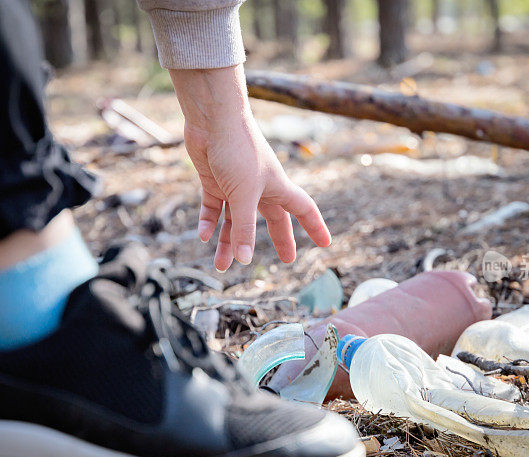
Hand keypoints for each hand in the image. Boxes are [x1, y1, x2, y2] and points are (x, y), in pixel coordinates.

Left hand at [169, 65, 330, 271]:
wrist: (211, 118)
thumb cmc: (237, 150)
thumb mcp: (244, 195)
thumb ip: (244, 229)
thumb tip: (243, 261)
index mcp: (277, 187)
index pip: (303, 209)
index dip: (315, 227)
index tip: (325, 243)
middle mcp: (259, 187)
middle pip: (272, 219)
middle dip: (278, 239)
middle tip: (286, 260)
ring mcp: (235, 184)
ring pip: (234, 220)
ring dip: (227, 242)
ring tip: (220, 266)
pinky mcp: (214, 180)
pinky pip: (213, 208)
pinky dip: (209, 222)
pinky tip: (203, 236)